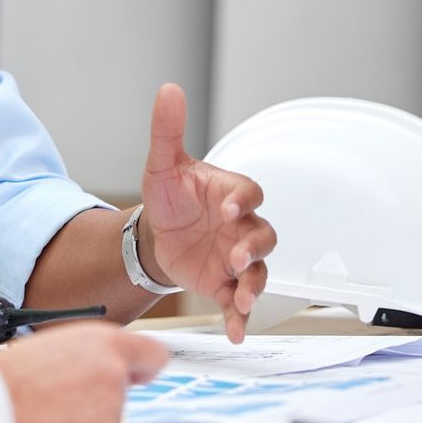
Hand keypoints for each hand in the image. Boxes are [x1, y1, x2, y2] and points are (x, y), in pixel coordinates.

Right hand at [0, 322, 170, 422]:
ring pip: (111, 413)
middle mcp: (116, 372)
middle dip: (106, 392)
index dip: (145, 366)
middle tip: (72, 392)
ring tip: (55, 405)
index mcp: (108, 341)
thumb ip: (96, 353)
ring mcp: (111, 407)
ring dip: (90, 414)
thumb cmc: (18, 372)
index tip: (138, 374)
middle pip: (127, 388)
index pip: (155, 355)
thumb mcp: (63, 344)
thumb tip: (112, 365)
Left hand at [139, 83, 275, 343]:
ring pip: (259, 271)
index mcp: (229, 194)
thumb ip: (167, 130)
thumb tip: (168, 90)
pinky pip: (239, 301)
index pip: (248, 194)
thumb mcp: (162, 164)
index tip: (226, 210)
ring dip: (254, 285)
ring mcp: (236, 257)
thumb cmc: (170, 196)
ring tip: (243, 300)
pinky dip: (239, 317)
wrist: (157, 233)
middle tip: (237, 256)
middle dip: (253, 247)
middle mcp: (240, 226)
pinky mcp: (225, 284)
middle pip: (264, 235)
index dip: (242, 201)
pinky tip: (236, 332)